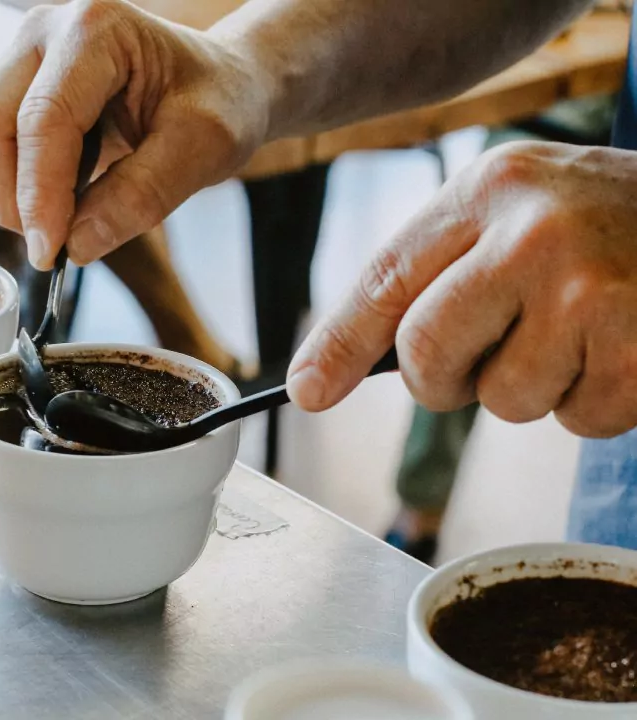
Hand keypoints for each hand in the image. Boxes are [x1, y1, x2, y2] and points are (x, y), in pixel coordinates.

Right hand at [0, 0, 263, 268]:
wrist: (217, 85)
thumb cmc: (217, 104)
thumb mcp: (206, 148)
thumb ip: (143, 195)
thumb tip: (76, 245)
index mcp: (94, 29)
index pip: (42, 121)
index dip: (39, 197)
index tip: (51, 253)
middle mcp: (40, 33)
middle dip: (10, 202)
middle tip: (57, 242)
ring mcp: (12, 60)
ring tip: (54, 214)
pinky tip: (35, 194)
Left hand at [287, 141, 636, 437]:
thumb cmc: (600, 228)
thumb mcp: (511, 217)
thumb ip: (434, 277)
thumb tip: (330, 372)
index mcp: (488, 190)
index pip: (386, 279)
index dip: (337, 344)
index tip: (307, 390)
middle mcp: (532, 232)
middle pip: (427, 353)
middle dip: (446, 377)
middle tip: (484, 357)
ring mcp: (591, 288)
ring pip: (502, 400)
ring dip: (532, 388)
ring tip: (575, 335)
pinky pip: (578, 420)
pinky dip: (593, 403)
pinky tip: (618, 351)